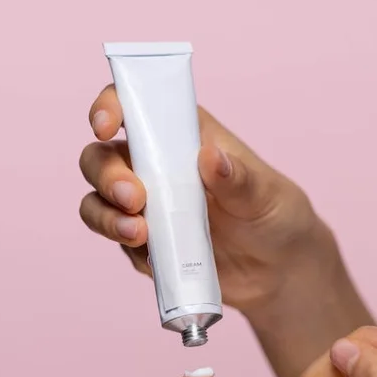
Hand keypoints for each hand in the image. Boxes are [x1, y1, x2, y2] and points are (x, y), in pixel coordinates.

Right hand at [79, 86, 330, 311]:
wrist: (279, 271)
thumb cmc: (275, 216)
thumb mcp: (266, 194)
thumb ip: (239, 179)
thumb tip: (211, 157)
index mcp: (184, 134)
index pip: (135, 105)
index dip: (111, 107)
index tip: (105, 127)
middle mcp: (157, 164)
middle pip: (101, 156)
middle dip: (106, 174)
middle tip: (135, 198)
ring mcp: (147, 205)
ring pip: (97, 200)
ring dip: (105, 214)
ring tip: (138, 233)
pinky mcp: (144, 243)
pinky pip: (116, 240)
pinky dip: (124, 245)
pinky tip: (152, 256)